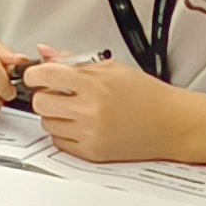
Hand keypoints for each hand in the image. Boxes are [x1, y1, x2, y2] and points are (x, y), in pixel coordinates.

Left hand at [20, 53, 179, 164]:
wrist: (170, 123)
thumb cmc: (146, 95)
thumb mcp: (111, 68)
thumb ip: (74, 60)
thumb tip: (46, 53)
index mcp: (95, 84)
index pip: (45, 75)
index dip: (35, 74)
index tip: (36, 75)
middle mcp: (90, 110)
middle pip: (40, 103)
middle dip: (45, 95)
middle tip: (57, 93)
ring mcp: (90, 134)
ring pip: (47, 123)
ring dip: (55, 115)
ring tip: (75, 109)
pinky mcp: (92, 153)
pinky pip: (59, 142)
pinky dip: (64, 132)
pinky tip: (81, 124)